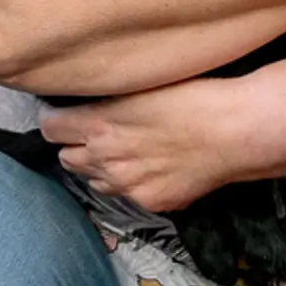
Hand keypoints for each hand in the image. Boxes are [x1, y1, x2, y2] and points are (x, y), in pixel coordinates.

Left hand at [44, 80, 258, 215]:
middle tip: (101, 135)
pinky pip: (129, 195)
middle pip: (67, 158)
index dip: (58, 120)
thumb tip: (92, 104)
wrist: (236, 131)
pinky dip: (137, 184)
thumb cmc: (196, 95)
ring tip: (130, 153)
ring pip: (95, 180)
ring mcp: (127, 184)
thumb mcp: (143, 83)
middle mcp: (105, 158)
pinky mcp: (149, 202)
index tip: (67, 116)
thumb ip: (109, 99)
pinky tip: (158, 168)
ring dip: (103, 168)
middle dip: (77, 147)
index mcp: (98, 122)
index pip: (49, 128)